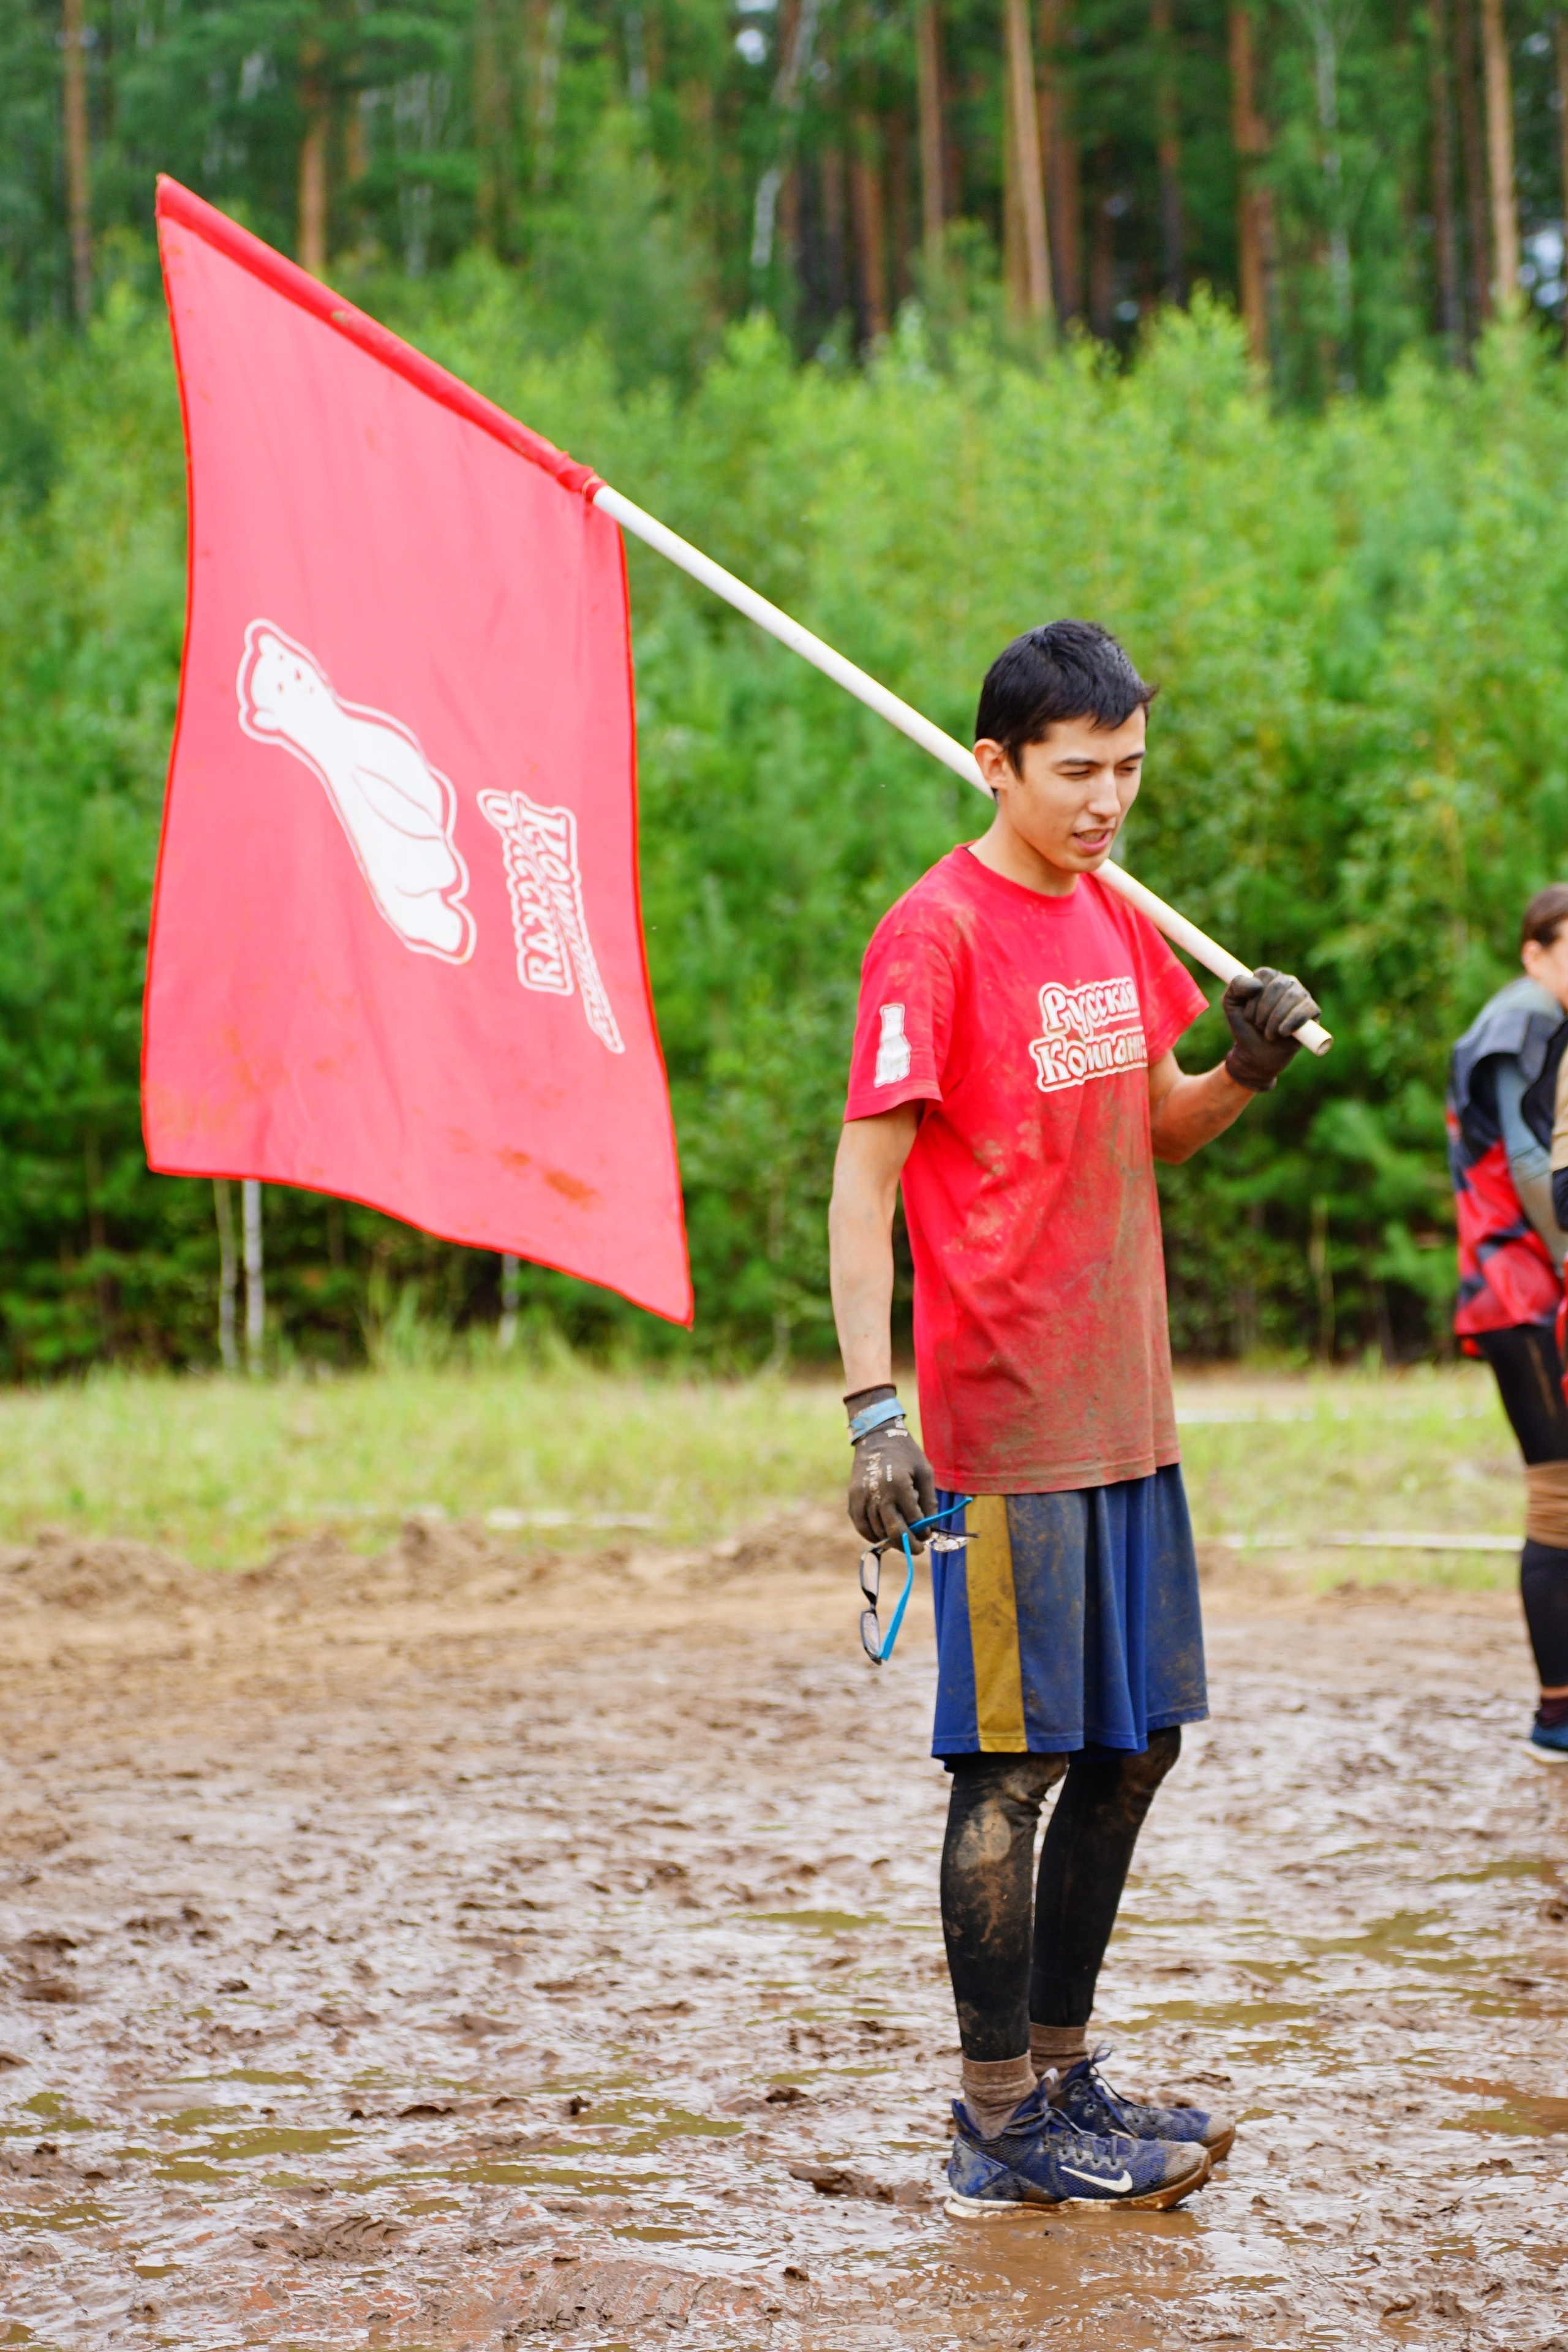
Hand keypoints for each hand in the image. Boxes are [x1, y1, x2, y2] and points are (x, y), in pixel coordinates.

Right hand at [848, 1419, 937, 1549]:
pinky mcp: (852, 1497)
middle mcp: (878, 1492)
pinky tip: (883, 1536)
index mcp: (898, 1484)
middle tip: (918, 1550)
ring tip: (902, 1541)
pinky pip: (860, 1525)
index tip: (928, 1535)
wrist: (876, 1435)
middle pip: (893, 1531)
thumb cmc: (905, 1452)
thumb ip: (929, 1500)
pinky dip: (871, 1535)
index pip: (913, 1520)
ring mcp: (862, 1496)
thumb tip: (929, 1527)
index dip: (923, 1532)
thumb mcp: (925, 1472)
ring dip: (891, 1541)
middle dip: (908, 1544)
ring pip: (876, 1532)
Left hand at [1221, 966, 1319, 1091]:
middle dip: (1264, 1011)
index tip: (1248, 1015)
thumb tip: (1257, 984)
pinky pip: (1307, 1009)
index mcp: (1268, 977)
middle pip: (1278, 986)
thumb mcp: (1231, 1003)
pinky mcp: (1313, 1011)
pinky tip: (1283, 1033)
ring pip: (1293, 997)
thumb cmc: (1244, 1026)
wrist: (1256, 1053)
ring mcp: (1302, 996)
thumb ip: (1236, 986)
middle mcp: (1287, 982)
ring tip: (1268, 1033)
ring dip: (1275, 1020)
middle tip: (1258, 1026)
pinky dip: (1292, 1022)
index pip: (1264, 975)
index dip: (1254, 998)